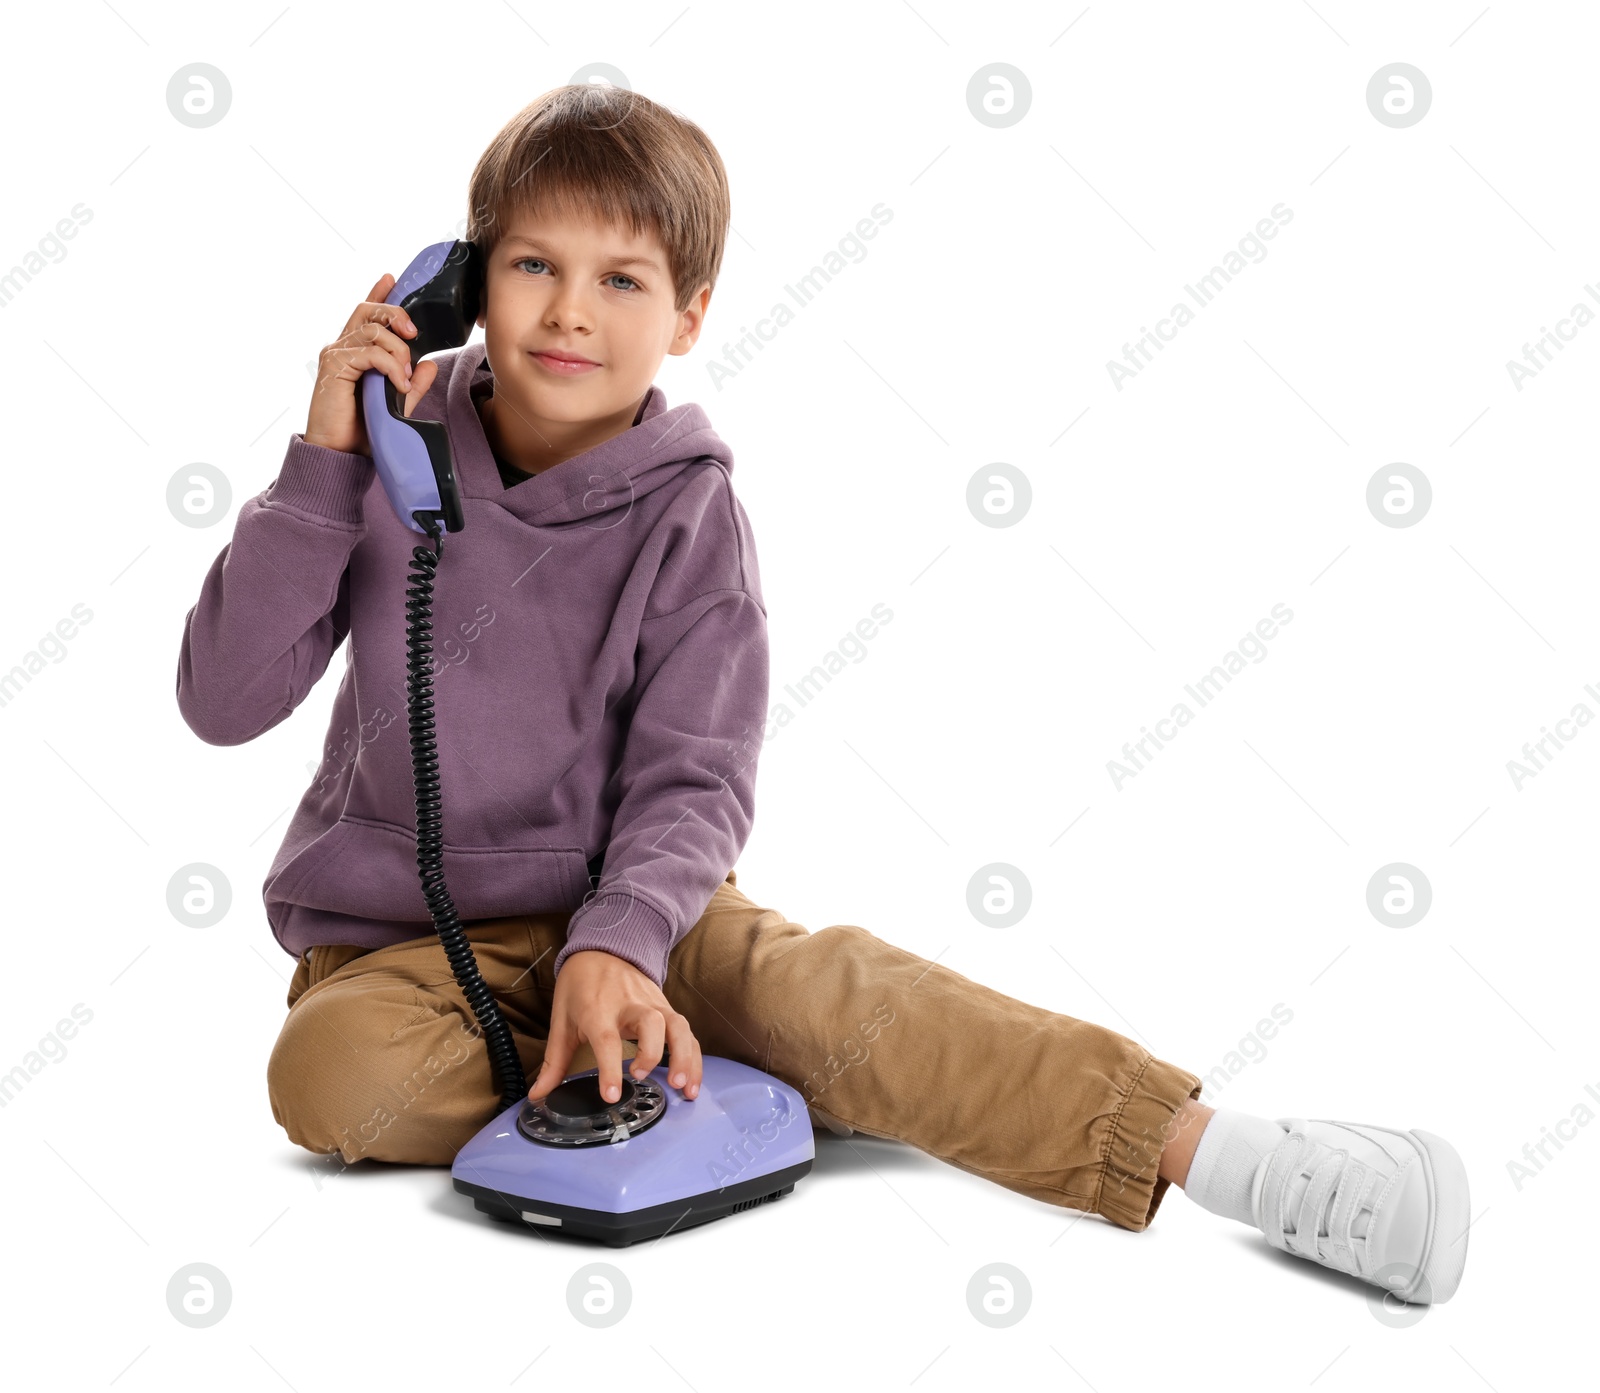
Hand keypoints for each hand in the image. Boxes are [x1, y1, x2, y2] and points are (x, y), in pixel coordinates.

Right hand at [303, 272, 438, 455]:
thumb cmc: (362, 430)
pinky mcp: (334, 366)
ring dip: (398, 352)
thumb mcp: (395, 404)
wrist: (339, 453)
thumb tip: (429, 365)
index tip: (392, 277)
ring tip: (404, 379)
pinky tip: (397, 385)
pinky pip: (370, 353)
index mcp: (355, 351)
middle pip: (368, 311)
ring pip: (374, 331)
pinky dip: (391, 367)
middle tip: (414, 333)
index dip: (378, 293)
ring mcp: (335, 354)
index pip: (366, 314)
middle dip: (396, 314)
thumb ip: (412, 384)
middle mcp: (342, 347)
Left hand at [527, 949, 702, 1104]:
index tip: (612, 1095)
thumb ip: (554, 1062)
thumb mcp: (562, 1020)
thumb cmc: (580, 986)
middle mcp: (630, 1005)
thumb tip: (537, 1096)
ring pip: (678, 1026)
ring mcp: (654, 1004)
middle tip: (649, 1078)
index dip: (609, 1068)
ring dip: (684, 1056)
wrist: (604, 948)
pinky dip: (693, 1056)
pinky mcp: (667, 1008)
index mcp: (598, 1009)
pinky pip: (687, 1032)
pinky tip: (691, 1081)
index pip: (606, 1039)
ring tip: (683, 1087)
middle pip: (652, 1023)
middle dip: (653, 1052)